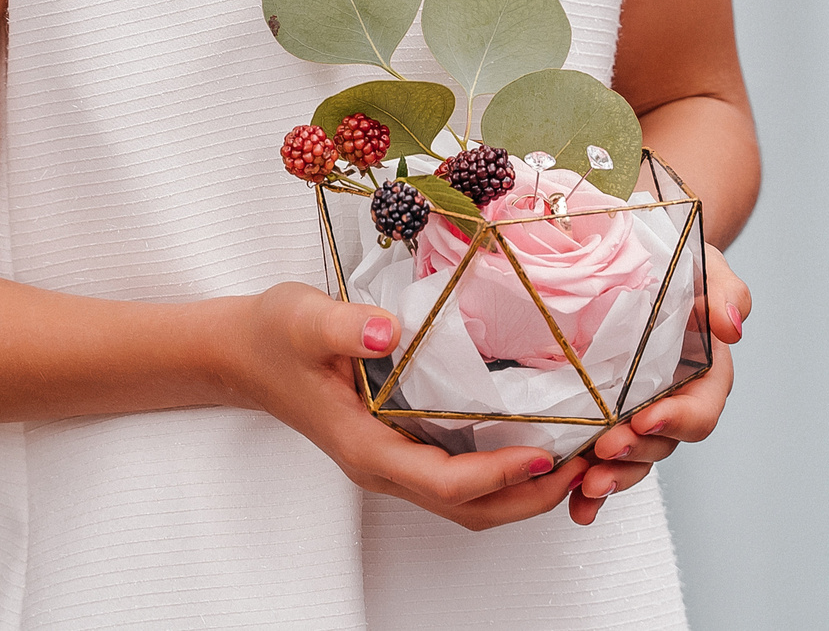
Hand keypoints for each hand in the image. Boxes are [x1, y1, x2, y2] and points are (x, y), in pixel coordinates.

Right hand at [220, 283, 587, 529]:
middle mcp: (383, 466)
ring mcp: (391, 461)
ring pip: (466, 503)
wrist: (242, 354)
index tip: (547, 454)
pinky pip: (457, 478)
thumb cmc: (273, 336)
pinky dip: (501, 474)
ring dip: (521, 492)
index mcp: (364, 446)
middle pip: (467, 509)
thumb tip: (387, 332)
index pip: (443, 481)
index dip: (498, 475)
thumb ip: (344, 326)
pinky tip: (530, 441)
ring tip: (574, 462)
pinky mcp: (398, 447)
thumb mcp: (302, 318)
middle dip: (529, 497)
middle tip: (586, 467)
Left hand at [565, 246, 750, 524]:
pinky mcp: (611, 422)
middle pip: (664, 444)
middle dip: (636, 455)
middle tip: (606, 452)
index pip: (700, 410)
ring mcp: (642, 417)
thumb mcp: (705, 266)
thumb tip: (731, 323)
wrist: (641, 264)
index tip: (647, 418)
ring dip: (613, 479)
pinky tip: (577, 506)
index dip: (677, 419)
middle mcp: (676, 403)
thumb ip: (725, 291)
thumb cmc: (680, 265)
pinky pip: (606, 462)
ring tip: (586, 484)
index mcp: (706, 375)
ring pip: (635, 461)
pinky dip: (593, 489)